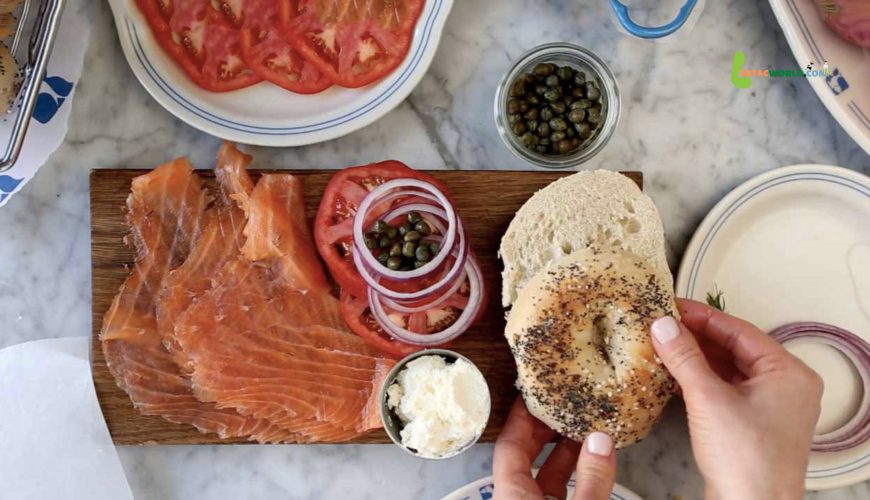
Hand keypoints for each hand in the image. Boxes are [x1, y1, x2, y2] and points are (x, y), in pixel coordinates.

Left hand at [493, 398, 615, 499]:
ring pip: (544, 475)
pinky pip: (558, 493)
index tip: (532, 394)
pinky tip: (593, 464)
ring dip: (564, 453)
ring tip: (585, 430)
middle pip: (524, 456)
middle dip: (545, 430)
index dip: (520, 417)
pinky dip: (574, 476)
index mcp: (510, 496)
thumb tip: (600, 442)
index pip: (508, 445)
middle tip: (563, 406)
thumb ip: (591, 479)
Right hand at [651, 299, 822, 499]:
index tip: (670, 306)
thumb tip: (663, 324)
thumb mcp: (708, 399)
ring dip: (696, 358)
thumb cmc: (744, 459)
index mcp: (787, 372)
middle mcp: (785, 385)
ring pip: (728, 369)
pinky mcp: (753, 423)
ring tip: (662, 345)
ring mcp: (770, 406)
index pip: (739, 330)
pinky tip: (674, 373)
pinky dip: (700, 380)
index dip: (702, 316)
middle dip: (696, 337)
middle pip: (734, 348)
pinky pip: (725, 389)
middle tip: (661, 324)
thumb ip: (685, 358)